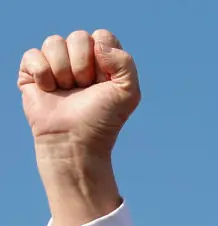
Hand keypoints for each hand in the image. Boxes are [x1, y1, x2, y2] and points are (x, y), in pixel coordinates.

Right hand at [19, 29, 139, 158]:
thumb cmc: (102, 119)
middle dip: (83, 66)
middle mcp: (79, 58)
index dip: (103, 59)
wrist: (75, 140)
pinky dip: (43, 75)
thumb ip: (125, 62)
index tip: (103, 82)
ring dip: (63, 71)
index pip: (102, 36)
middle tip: (84, 88)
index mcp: (103, 59)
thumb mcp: (128, 92)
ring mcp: (55, 63)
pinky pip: (33, 54)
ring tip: (67, 91)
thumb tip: (97, 43)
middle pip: (78, 36)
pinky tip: (49, 90)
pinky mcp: (32, 71)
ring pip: (54, 42)